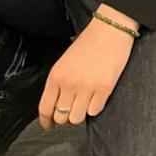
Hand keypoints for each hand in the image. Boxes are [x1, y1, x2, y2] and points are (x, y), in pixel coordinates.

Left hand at [38, 9, 136, 128]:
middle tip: (71, 109)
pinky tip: (96, 97)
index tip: (49, 125)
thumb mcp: (65, 61)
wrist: (110, 29)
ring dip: (80, 113)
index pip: (45, 108)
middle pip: (61, 117)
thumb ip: (59, 82)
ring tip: (85, 103)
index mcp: (56, 76)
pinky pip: (94, 112)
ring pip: (77, 118)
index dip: (46, 121)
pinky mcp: (104, 89)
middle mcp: (69, 84)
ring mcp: (87, 88)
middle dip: (65, 116)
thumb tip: (57, 104)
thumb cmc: (88, 43)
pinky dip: (95, 108)